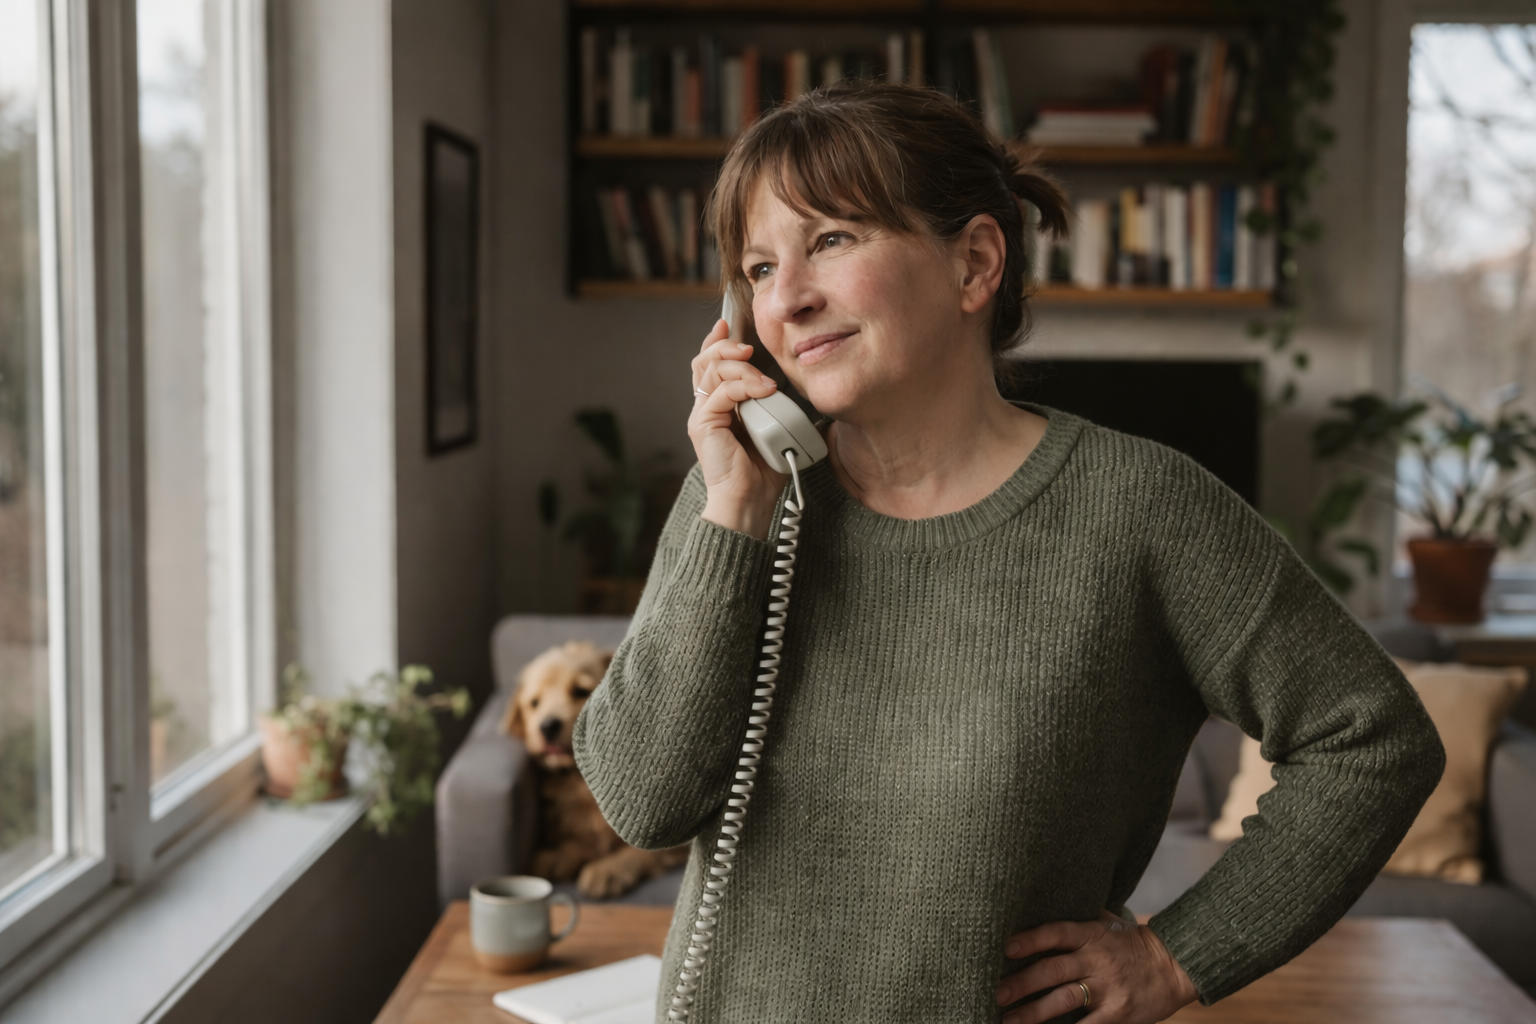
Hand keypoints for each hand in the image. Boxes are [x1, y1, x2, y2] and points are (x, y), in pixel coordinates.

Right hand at [688, 318, 786, 538]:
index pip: (710, 364)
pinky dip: (743, 385)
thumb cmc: (764, 471)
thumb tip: (796, 387)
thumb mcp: (775, 427)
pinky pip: (720, 392)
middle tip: (748, 346)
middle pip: (704, 360)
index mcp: (719, 406)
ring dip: (740, 366)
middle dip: (726, 346)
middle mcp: (706, 407)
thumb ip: (776, 405)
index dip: (717, 341)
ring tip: (764, 377)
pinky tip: (764, 390)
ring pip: (711, 370)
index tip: (729, 323)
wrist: (749, 501)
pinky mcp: (703, 424)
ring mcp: (702, 415)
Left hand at [996, 910, 1197, 1023]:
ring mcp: (1107, 988)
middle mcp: (1096, 960)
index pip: (1055, 933)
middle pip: (1053, 970)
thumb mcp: (1108, 923)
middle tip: (997, 993)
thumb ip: (1080, 918)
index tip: (1006, 948)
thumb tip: (1047, 900)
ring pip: (1064, 1000)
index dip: (1030, 940)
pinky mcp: (1117, 1013)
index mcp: (1091, 935)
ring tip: (1009, 1020)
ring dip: (1033, 1013)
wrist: (1175, 965)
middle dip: (1021, 983)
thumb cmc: (1134, 943)